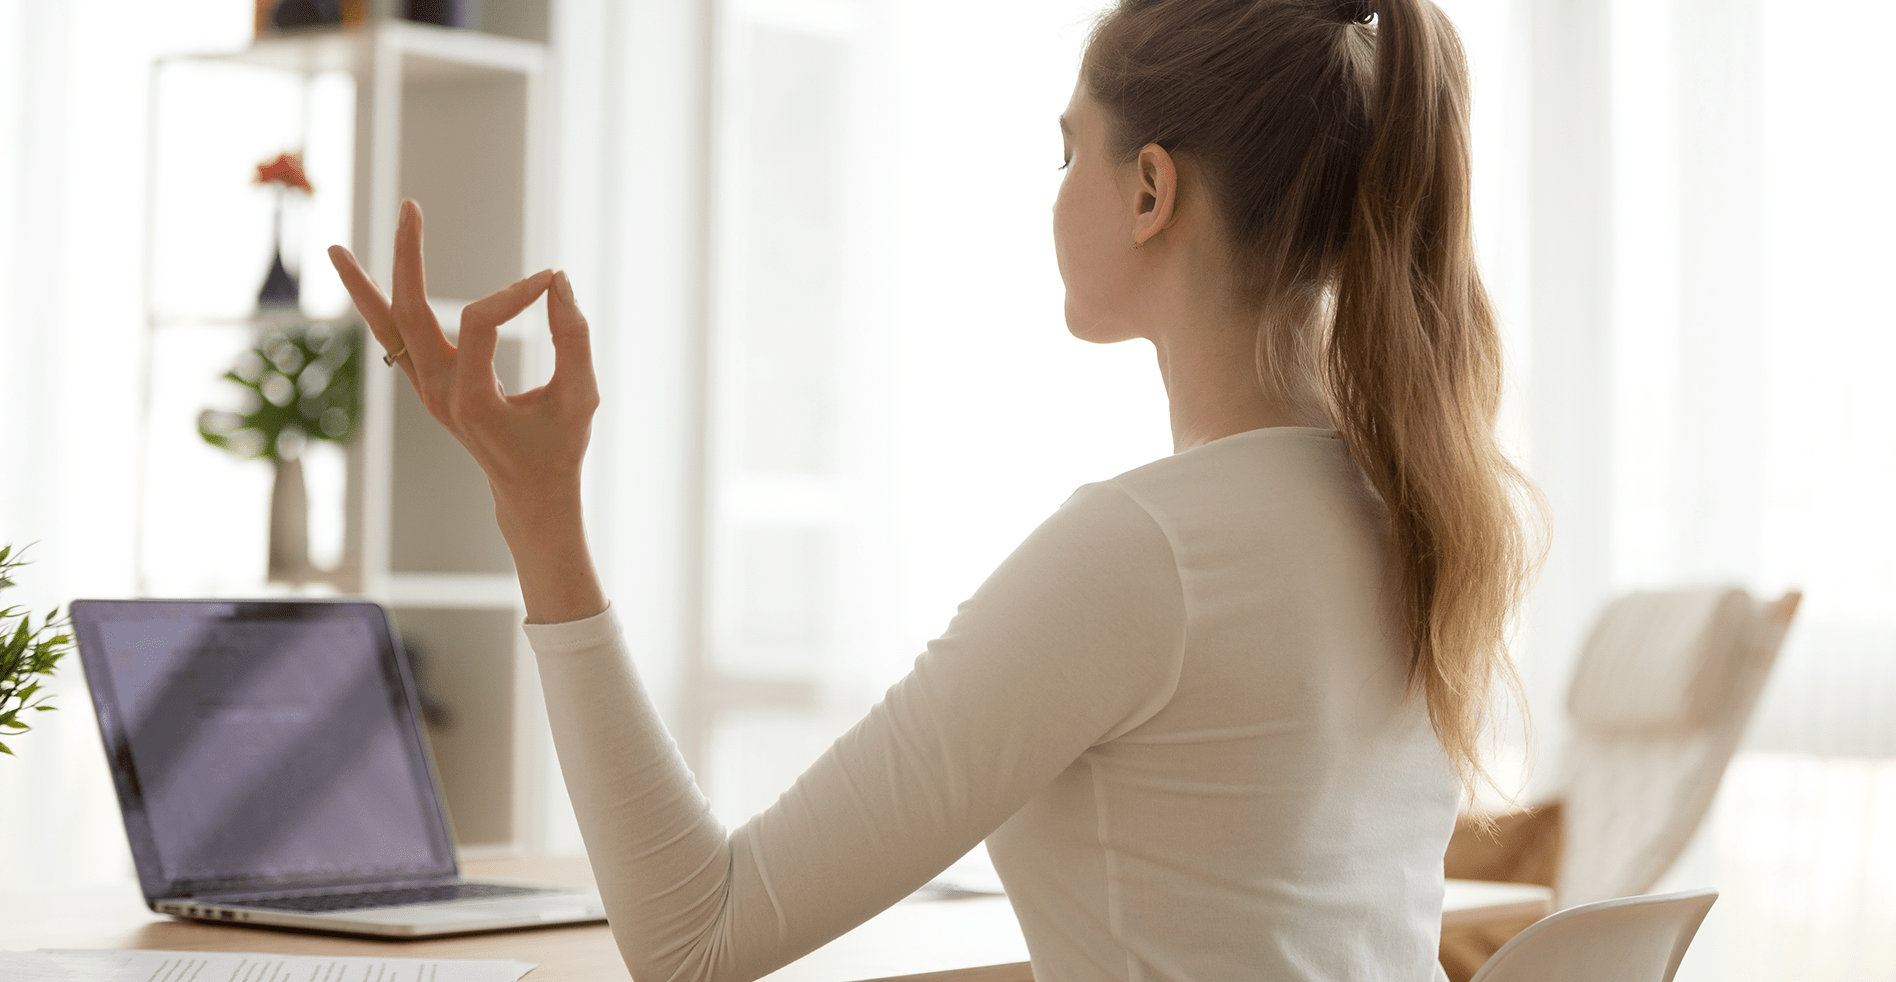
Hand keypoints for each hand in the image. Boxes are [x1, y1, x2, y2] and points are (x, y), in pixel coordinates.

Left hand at [328, 199, 607, 623]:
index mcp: (472, 401)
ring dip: (362, 287)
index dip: (516, 293)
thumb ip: (573, 338)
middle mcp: (437, 393)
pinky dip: (374, 308)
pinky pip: (392, 340)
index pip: (479, 322)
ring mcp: (425, 391)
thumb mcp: (580, 396)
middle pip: (409, 313)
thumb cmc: (558, 447)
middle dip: (407, 257)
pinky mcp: (426, 386)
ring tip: (333, 249)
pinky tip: (356, 276)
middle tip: (410, 207)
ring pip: (385, 329)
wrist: (529, 493)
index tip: (551, 281)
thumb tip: (558, 280)